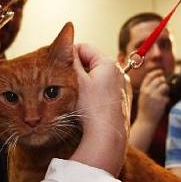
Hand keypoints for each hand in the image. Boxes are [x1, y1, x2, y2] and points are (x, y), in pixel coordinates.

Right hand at [71, 43, 128, 176]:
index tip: (58, 65)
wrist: (107, 135)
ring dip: (85, 81)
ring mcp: (122, 86)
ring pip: (98, 77)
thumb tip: (66, 46)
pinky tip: (87, 104)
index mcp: (108, 63)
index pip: (84, 48)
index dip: (68, 55)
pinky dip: (95, 92)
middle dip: (77, 69)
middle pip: (92, 63)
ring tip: (74, 94)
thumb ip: (71, 61)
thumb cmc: (92, 107)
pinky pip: (105, 89)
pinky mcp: (122, 100)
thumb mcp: (76, 80)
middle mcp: (119, 72)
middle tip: (63, 81)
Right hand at [135, 69, 169, 125]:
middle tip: (164, 85)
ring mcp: (155, 96)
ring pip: (165, 86)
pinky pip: (167, 96)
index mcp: (142, 90)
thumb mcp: (142, 97)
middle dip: (163, 81)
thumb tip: (157, 79)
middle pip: (159, 79)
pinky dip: (166, 99)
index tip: (161, 71)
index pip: (149, 76)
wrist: (146, 121)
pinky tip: (163, 104)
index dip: (156, 72)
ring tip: (164, 95)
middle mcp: (148, 91)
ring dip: (166, 89)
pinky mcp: (161, 101)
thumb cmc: (144, 110)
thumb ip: (147, 88)